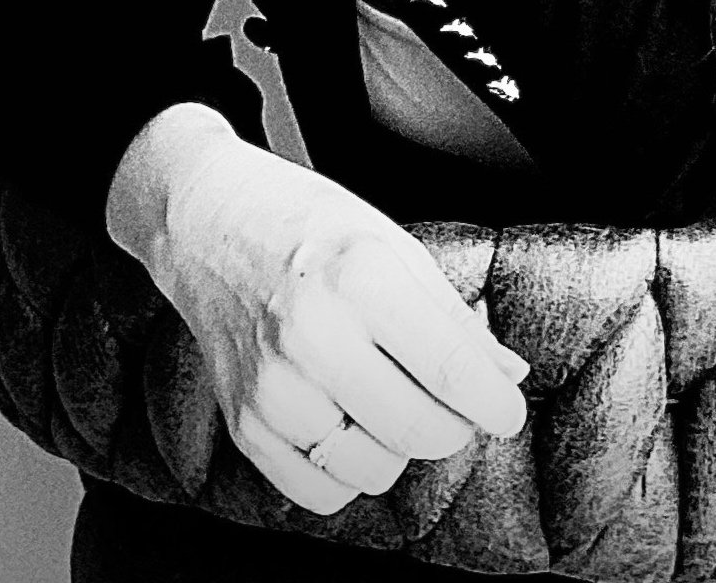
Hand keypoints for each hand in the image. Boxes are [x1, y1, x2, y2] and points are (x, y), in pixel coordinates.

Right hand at [134, 115, 529, 516]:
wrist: (208, 224)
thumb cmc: (305, 225)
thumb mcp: (392, 244)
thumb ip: (452, 316)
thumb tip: (506, 376)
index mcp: (361, 278)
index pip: (452, 371)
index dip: (495, 403)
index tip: (506, 409)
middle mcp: (312, 337)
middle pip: (420, 430)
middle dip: (455, 424)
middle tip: (452, 399)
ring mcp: (272, 388)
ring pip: (376, 469)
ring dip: (400, 447)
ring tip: (389, 399)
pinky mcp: (244, 425)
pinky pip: (322, 491)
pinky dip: (349, 470)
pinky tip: (348, 423)